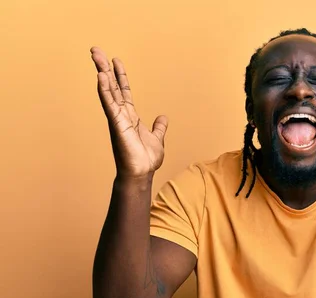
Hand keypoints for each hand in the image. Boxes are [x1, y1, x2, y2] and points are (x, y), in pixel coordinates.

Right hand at [91, 47, 167, 178]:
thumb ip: (158, 128)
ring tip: (96, 56)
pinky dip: (105, 90)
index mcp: (130, 116)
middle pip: (111, 86)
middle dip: (104, 68)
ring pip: (108, 91)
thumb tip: (163, 118)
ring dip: (101, 73)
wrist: (142, 173)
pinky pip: (109, 104)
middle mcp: (121, 114)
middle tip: (95, 50)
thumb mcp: (157, 138)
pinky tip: (101, 77)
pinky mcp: (117, 124)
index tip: (115, 60)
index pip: (123, 91)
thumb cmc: (145, 159)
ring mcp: (117, 118)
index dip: (119, 75)